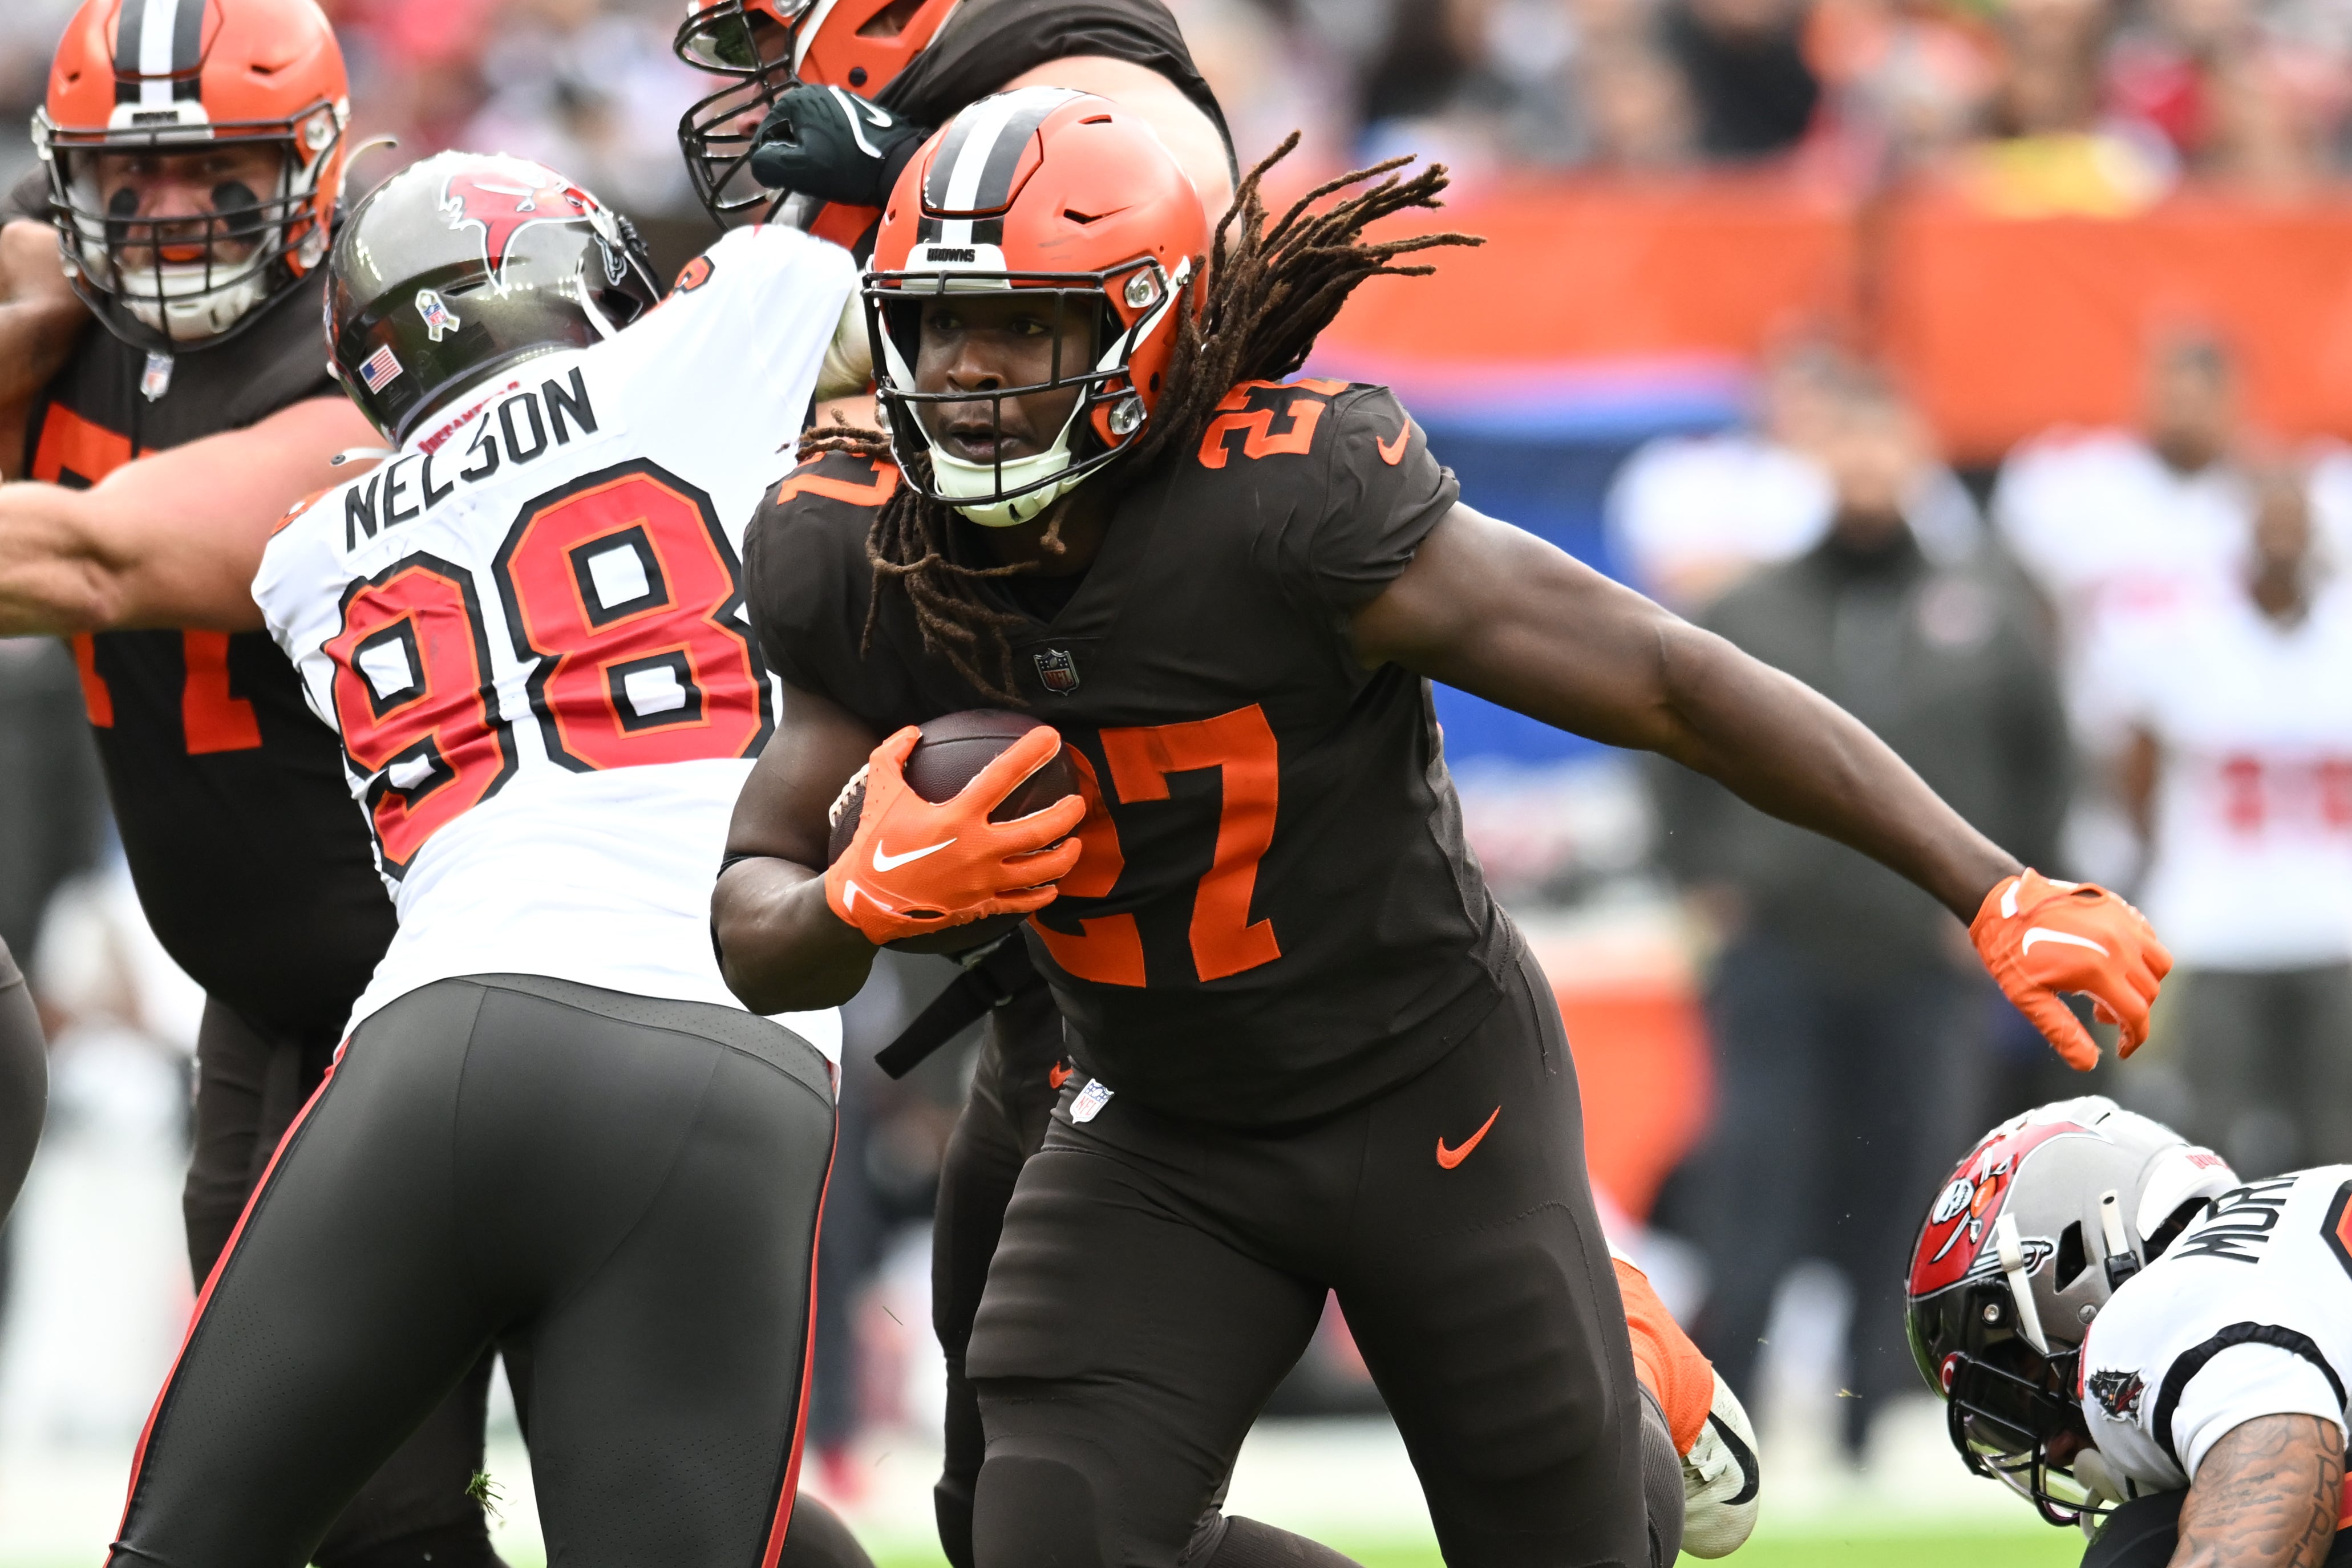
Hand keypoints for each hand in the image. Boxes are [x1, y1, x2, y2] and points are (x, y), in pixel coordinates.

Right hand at [747, 84, 929, 207]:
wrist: (897, 163)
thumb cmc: (844, 167)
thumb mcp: (798, 169)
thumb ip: (766, 163)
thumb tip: (757, 160)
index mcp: (796, 100)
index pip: (766, 128)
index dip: (767, 154)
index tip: (774, 174)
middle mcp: (816, 91)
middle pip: (788, 125)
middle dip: (786, 148)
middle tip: (794, 172)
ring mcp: (840, 98)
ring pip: (809, 126)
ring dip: (806, 145)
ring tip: (815, 167)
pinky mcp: (859, 110)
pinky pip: (830, 126)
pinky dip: (826, 141)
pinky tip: (834, 158)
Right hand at [823, 725, 1084, 946]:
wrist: (864, 903)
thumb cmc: (872, 846)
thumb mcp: (878, 792)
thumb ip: (893, 755)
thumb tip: (912, 731)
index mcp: (956, 817)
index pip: (1002, 777)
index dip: (1030, 753)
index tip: (1052, 737)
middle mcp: (977, 850)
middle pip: (1039, 830)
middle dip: (1068, 813)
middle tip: (1079, 801)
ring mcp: (982, 881)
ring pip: (1041, 869)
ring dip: (1066, 855)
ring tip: (1076, 842)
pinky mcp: (980, 905)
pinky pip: (1022, 903)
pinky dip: (1042, 895)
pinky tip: (1052, 887)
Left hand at [1970, 870, 2171, 1070]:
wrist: (2000, 902)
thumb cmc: (2010, 951)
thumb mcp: (2028, 998)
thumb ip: (2062, 1032)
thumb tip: (2090, 1064)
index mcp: (2097, 970)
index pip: (2136, 1015)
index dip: (2134, 1039)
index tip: (2122, 1050)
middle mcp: (2118, 945)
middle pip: (2150, 992)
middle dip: (2132, 1013)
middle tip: (2099, 1015)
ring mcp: (2122, 922)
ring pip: (2159, 963)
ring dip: (2144, 984)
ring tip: (2109, 988)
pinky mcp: (2119, 907)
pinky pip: (2150, 937)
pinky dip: (2143, 956)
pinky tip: (2113, 962)